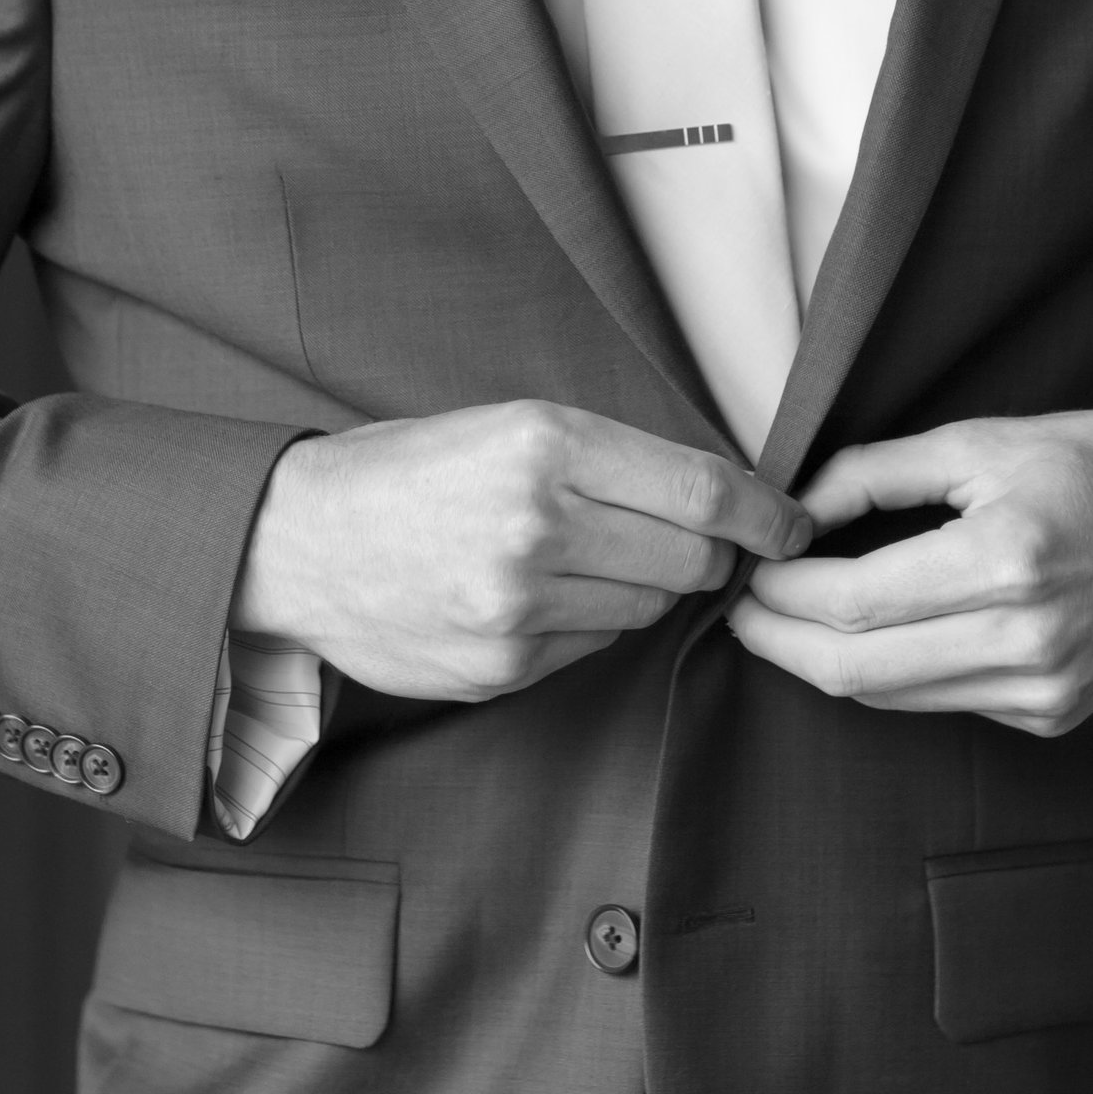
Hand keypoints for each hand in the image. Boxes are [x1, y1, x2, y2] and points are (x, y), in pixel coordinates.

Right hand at [234, 402, 811, 702]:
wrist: (300, 543)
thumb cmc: (414, 470)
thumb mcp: (512, 425)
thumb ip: (615, 459)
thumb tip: (728, 499)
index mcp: (545, 444)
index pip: (702, 490)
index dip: (764, 513)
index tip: (792, 523)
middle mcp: (536, 525)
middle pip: (690, 560)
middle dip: (706, 554)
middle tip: (686, 541)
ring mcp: (518, 607)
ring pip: (648, 610)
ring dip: (643, 589)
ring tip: (586, 560)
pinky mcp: (503, 668)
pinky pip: (594, 648)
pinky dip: (589, 624)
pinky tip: (539, 597)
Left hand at [725, 408, 1092, 736]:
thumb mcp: (987, 438)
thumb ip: (878, 472)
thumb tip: (794, 507)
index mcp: (1007, 561)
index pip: (852, 601)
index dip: (779, 594)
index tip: (745, 570)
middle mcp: (1024, 642)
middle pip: (855, 669)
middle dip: (778, 643)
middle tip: (740, 610)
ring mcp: (1042, 692)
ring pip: (890, 697)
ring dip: (825, 663)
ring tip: (786, 619)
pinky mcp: (1051, 718)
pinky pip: (940, 703)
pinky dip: (890, 673)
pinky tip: (869, 635)